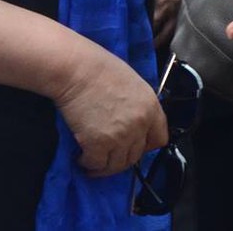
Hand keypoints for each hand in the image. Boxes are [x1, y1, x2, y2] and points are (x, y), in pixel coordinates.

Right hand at [48, 42, 167, 176]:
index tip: (133, 145)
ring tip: (94, 163)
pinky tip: (82, 160)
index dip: (145, 145)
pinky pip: (96, 163)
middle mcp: (139, 125)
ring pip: (117, 165)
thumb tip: (128, 116)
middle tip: (109, 155)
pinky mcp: (97, 143)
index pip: (159, 139)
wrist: (73, 67)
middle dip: (122, 157)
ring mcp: (119, 136)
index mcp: (150, 107)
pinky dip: (88, 164)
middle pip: (136, 155)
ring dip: (105, 167)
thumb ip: (135, 103)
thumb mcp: (128, 80)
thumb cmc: (96, 65)